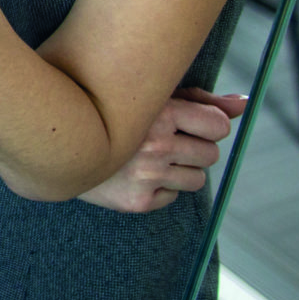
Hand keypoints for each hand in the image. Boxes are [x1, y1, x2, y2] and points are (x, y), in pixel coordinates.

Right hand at [77, 88, 243, 212]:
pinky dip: (160, 187)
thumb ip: (200, 100)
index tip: (189, 122)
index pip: (219, 126)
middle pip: (210, 154)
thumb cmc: (108, 113)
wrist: (54, 144)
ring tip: (151, 157)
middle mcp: (153, 146)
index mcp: (157, 113)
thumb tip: (244, 105)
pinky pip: (172, 196)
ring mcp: (145, 177)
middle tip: (164, 140)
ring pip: (197, 179)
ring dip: (180, 169)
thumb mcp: (149, 97)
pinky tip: (135, 174)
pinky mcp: (135, 202)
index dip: (208, 124)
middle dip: (194, 147)